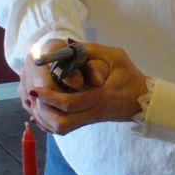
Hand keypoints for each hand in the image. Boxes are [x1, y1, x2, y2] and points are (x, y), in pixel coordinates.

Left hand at [23, 42, 147, 135]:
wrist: (142, 100)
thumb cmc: (129, 75)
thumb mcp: (115, 56)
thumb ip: (91, 50)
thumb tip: (66, 44)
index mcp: (101, 96)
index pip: (70, 103)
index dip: (49, 97)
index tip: (36, 88)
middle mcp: (94, 111)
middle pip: (62, 122)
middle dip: (42, 111)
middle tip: (32, 95)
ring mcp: (90, 119)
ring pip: (61, 129)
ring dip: (44, 118)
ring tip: (34, 101)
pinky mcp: (87, 122)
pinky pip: (64, 130)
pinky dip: (48, 123)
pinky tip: (41, 111)